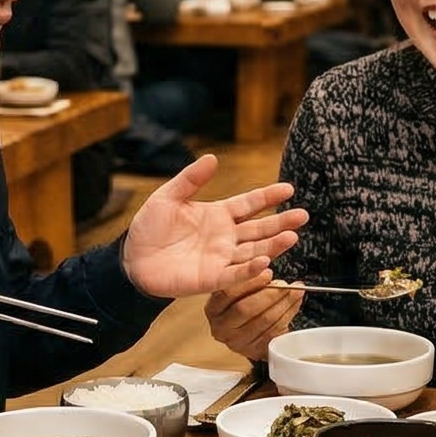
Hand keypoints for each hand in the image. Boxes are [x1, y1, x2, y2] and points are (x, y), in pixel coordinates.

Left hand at [122, 155, 307, 297]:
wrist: (133, 259)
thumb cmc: (150, 228)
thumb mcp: (168, 197)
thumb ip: (191, 180)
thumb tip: (212, 158)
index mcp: (218, 215)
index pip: (250, 204)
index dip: (268, 197)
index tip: (289, 189)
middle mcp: (226, 237)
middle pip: (260, 229)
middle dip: (281, 223)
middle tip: (302, 216)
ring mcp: (221, 258)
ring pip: (254, 251)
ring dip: (273, 246)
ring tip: (292, 237)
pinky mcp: (212, 278)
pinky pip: (235, 274)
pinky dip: (250, 269)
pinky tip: (266, 262)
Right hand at [205, 269, 302, 360]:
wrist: (247, 330)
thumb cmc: (243, 303)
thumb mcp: (239, 287)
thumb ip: (250, 276)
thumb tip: (267, 267)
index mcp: (213, 309)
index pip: (228, 294)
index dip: (250, 282)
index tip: (267, 272)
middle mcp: (221, 328)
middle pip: (247, 309)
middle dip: (271, 294)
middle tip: (285, 284)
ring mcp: (237, 342)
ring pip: (265, 321)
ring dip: (284, 304)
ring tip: (296, 291)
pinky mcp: (254, 351)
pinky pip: (275, 332)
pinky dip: (288, 316)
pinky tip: (294, 304)